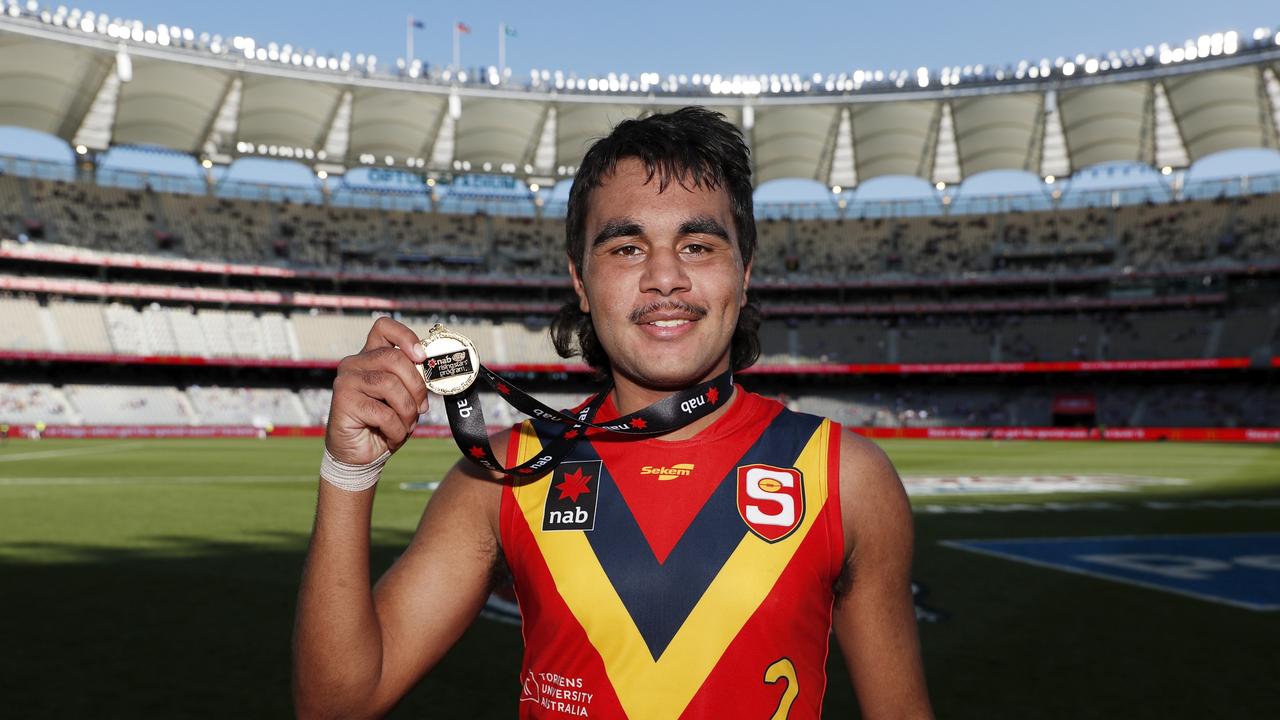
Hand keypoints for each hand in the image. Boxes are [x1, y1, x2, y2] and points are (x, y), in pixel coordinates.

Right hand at [325, 317, 429, 464]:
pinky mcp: (343, 401)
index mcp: (370, 357)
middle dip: (416, 386)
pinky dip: (396, 429)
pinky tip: (392, 437)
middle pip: (394, 358)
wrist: (361, 456)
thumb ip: (412, 380)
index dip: (406, 336)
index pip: (384, 327)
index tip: (422, 356)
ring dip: (407, 411)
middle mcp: (354, 363)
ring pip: (390, 385)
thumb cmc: (385, 424)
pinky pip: (383, 412)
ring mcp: (346, 381)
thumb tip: (432, 369)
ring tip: (406, 425)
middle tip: (421, 408)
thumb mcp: (404, 398)